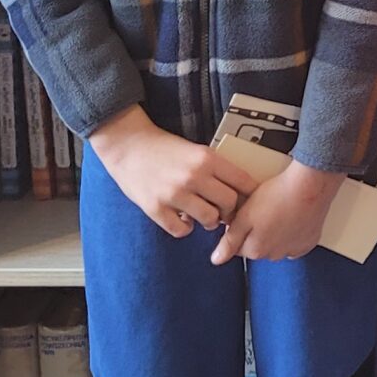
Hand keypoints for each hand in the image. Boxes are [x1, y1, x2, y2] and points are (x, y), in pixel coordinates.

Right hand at [91, 104, 254, 239]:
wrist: (127, 146)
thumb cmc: (164, 148)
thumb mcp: (196, 150)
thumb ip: (215, 169)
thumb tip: (238, 192)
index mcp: (207, 158)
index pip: (243, 181)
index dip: (249, 194)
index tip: (247, 201)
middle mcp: (194, 176)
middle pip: (229, 203)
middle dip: (229, 210)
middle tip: (222, 211)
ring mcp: (174, 194)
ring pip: (210, 219)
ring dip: (209, 221)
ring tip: (202, 215)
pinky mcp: (156, 208)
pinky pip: (182, 230)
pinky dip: (185, 228)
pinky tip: (181, 219)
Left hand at [212, 157, 338, 264]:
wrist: (310, 185)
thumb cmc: (278, 195)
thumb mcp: (245, 216)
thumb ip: (230, 241)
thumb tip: (217, 260)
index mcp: (256, 250)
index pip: (238, 247)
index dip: (239, 229)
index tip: (245, 215)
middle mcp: (275, 255)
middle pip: (258, 247)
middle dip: (257, 232)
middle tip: (262, 210)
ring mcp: (294, 249)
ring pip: (277, 245)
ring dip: (275, 233)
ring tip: (278, 211)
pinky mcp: (309, 241)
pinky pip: (296, 241)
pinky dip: (293, 233)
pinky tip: (292, 217)